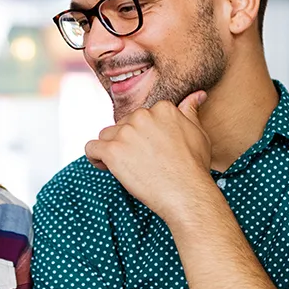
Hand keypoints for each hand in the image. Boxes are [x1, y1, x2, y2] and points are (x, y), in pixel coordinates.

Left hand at [84, 91, 213, 222]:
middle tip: (139, 162)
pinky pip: (91, 148)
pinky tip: (105, 167)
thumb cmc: (193, 167)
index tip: (146, 149)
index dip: (140, 135)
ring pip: (106, 136)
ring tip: (125, 167)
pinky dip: (94, 158)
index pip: (139, 117)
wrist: (186, 193)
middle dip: (126, 142)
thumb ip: (189, 112)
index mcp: (161, 108)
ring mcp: (125, 133)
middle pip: (122, 125)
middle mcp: (142, 116)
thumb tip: (196, 96)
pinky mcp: (112, 150)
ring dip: (112, 150)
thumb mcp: (197, 133)